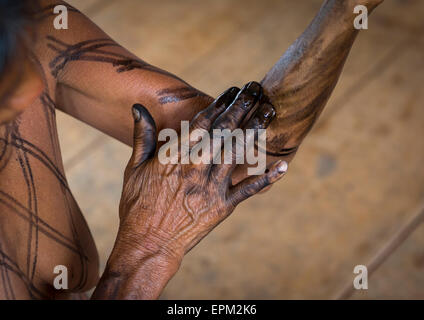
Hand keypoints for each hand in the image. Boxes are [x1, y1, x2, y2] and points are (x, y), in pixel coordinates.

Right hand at [116, 82, 287, 268]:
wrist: (147, 244)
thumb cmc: (137, 206)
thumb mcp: (134, 168)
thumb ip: (142, 137)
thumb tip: (138, 108)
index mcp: (173, 157)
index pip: (202, 124)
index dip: (219, 104)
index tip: (232, 90)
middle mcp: (195, 169)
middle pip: (223, 133)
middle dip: (241, 108)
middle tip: (256, 89)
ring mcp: (210, 188)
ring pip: (237, 154)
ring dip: (255, 131)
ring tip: (269, 112)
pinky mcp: (221, 208)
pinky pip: (247, 191)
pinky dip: (266, 179)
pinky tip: (283, 167)